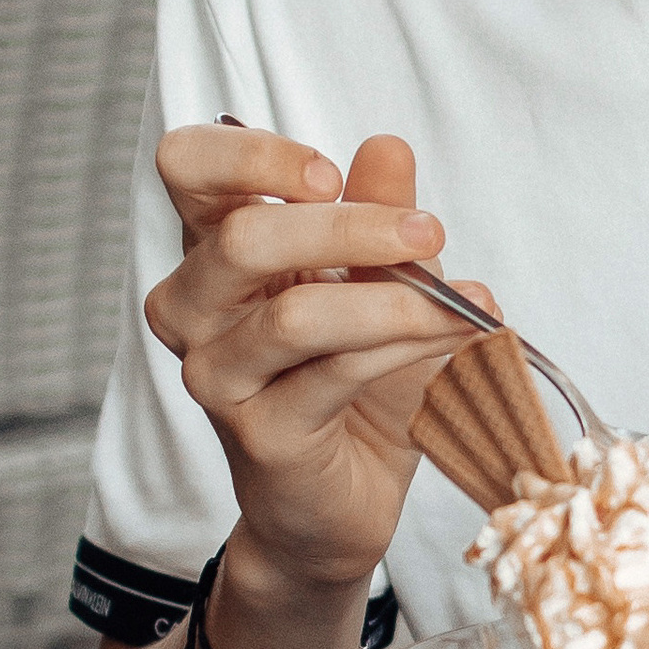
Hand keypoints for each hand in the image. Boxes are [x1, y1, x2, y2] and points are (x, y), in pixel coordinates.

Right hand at [145, 125, 480, 617]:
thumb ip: (376, 214)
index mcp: (214, 251)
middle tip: (428, 232)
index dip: (250, 154)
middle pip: (240, 236)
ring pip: (296, 314)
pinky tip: (454, 338)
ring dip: (397, 299)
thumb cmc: (353, 383)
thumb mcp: (378, 281)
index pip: (187, 167)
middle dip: (350, 225)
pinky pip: (336, 372)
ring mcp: (216, 375)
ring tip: (461, 304)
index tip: (331, 174)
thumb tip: (387, 146)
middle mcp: (195, 308)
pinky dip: (406, 345)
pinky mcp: (257, 433)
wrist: (346, 502)